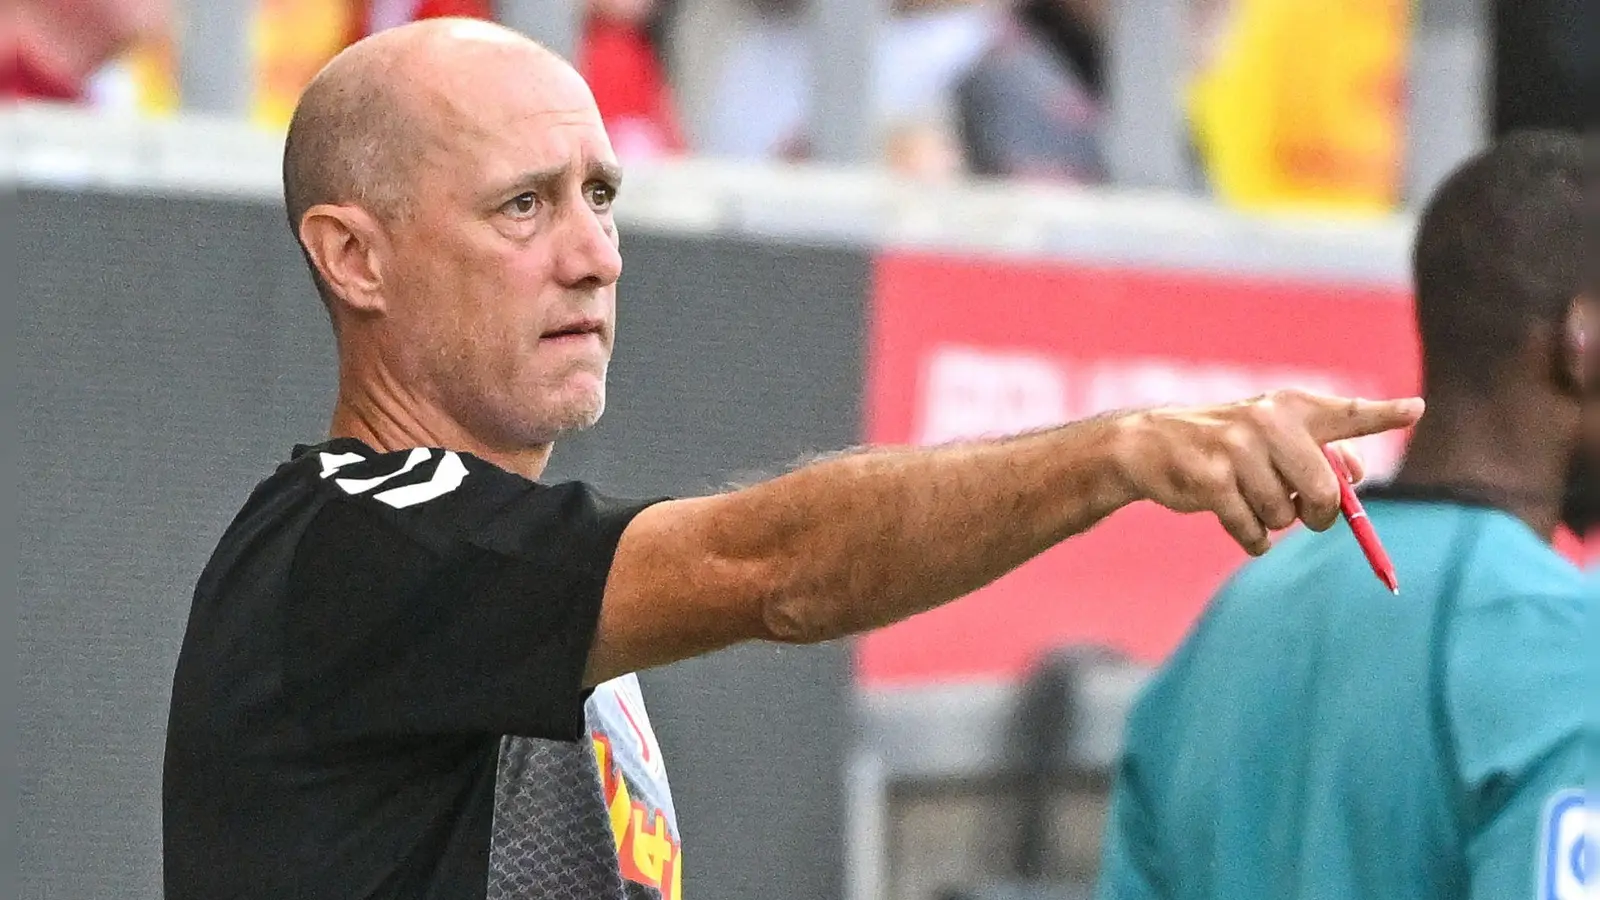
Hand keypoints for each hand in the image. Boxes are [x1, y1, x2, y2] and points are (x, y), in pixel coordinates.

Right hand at [1111, 390, 1423, 554]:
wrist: (1150, 445)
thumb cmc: (1223, 445)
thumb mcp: (1269, 437)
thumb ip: (1317, 453)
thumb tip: (1356, 475)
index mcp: (1290, 408)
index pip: (1346, 414)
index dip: (1383, 414)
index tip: (1416, 409)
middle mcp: (1267, 421)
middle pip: (1322, 490)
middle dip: (1319, 516)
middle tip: (1306, 517)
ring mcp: (1237, 449)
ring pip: (1283, 516)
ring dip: (1273, 524)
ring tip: (1251, 505)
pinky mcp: (1211, 479)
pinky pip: (1253, 531)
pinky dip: (1251, 539)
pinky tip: (1237, 523)